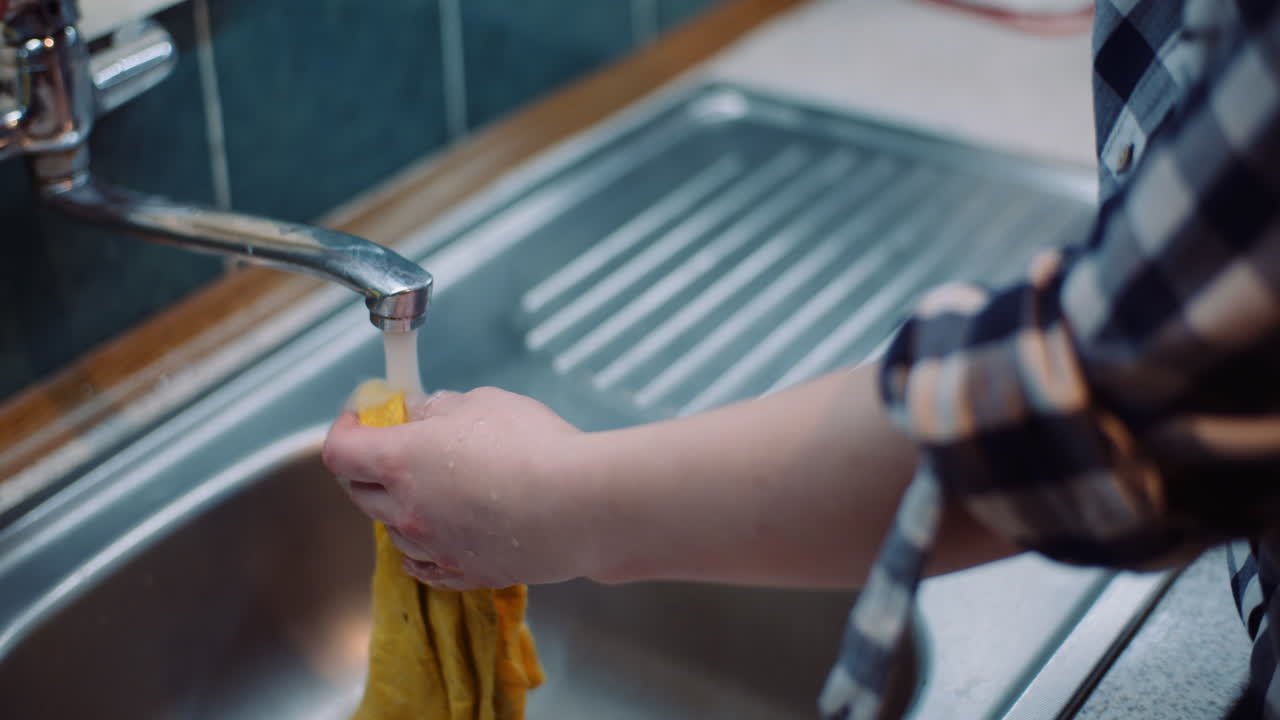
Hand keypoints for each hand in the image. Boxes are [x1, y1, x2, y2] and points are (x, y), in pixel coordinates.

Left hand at [323, 387, 591, 589]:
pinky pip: (426, 566)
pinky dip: (422, 551)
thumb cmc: (532, 446)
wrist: (578, 506)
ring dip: (399, 508)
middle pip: (360, 493)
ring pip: (393, 530)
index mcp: (401, 462)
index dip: (344, 429)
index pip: (341, 451)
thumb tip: (426, 414)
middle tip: (393, 448)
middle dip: (368, 467)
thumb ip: (443, 409)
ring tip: (428, 490)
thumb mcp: (484, 403)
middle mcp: (407, 511)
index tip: (360, 418)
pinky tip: (431, 542)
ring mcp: (435, 547)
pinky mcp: (466, 573)